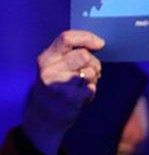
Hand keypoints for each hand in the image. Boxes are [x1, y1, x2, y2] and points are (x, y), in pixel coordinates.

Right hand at [21, 30, 104, 154]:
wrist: (42, 117)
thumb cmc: (54, 87)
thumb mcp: (54, 66)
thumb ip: (69, 53)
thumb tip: (99, 43)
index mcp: (46, 58)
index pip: (67, 38)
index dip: (87, 38)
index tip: (100, 44)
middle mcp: (49, 70)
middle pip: (84, 55)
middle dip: (93, 63)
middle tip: (91, 72)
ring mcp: (59, 85)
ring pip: (90, 71)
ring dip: (93, 78)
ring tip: (82, 85)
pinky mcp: (70, 99)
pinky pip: (92, 88)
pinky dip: (91, 92)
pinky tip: (81, 96)